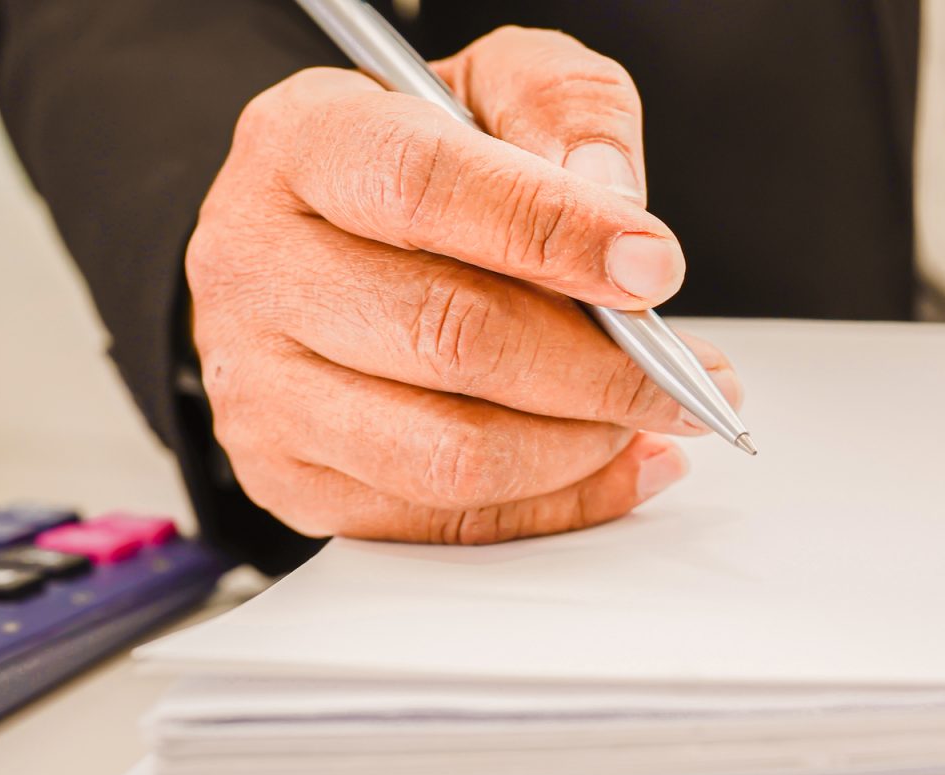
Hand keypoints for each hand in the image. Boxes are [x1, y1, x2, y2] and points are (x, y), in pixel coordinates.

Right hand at [187, 27, 741, 543]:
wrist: (330, 236)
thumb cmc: (422, 163)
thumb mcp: (498, 86)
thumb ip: (564, 109)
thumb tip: (612, 195)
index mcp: (300, 144)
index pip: (425, 188)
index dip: (554, 233)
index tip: (654, 265)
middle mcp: (256, 266)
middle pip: (450, 337)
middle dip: (602, 368)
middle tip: (687, 374)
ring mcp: (262, 385)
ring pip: (452, 452)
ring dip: (584, 445)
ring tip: (651, 414)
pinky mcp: (293, 477)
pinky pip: (448, 520)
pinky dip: (560, 502)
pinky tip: (618, 460)